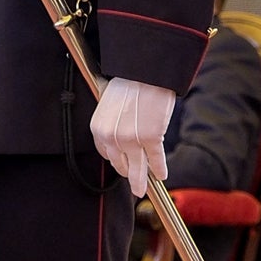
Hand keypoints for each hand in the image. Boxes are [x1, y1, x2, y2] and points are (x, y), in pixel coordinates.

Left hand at [90, 78, 176, 196]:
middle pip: (121, 164)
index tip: (125, 166)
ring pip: (138, 167)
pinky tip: (161, 175)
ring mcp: (131, 140)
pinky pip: (156, 160)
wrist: (145, 71)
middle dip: (129, 173)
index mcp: (99, 128)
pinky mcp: (150, 138)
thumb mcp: (112, 102)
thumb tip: (122, 131)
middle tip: (135, 184)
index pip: (107, 154)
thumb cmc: (131, 81)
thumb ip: (113, 121)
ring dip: (141, 181)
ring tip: (143, 189)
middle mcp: (111, 137)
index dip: (118, 161)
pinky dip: (160, 169)